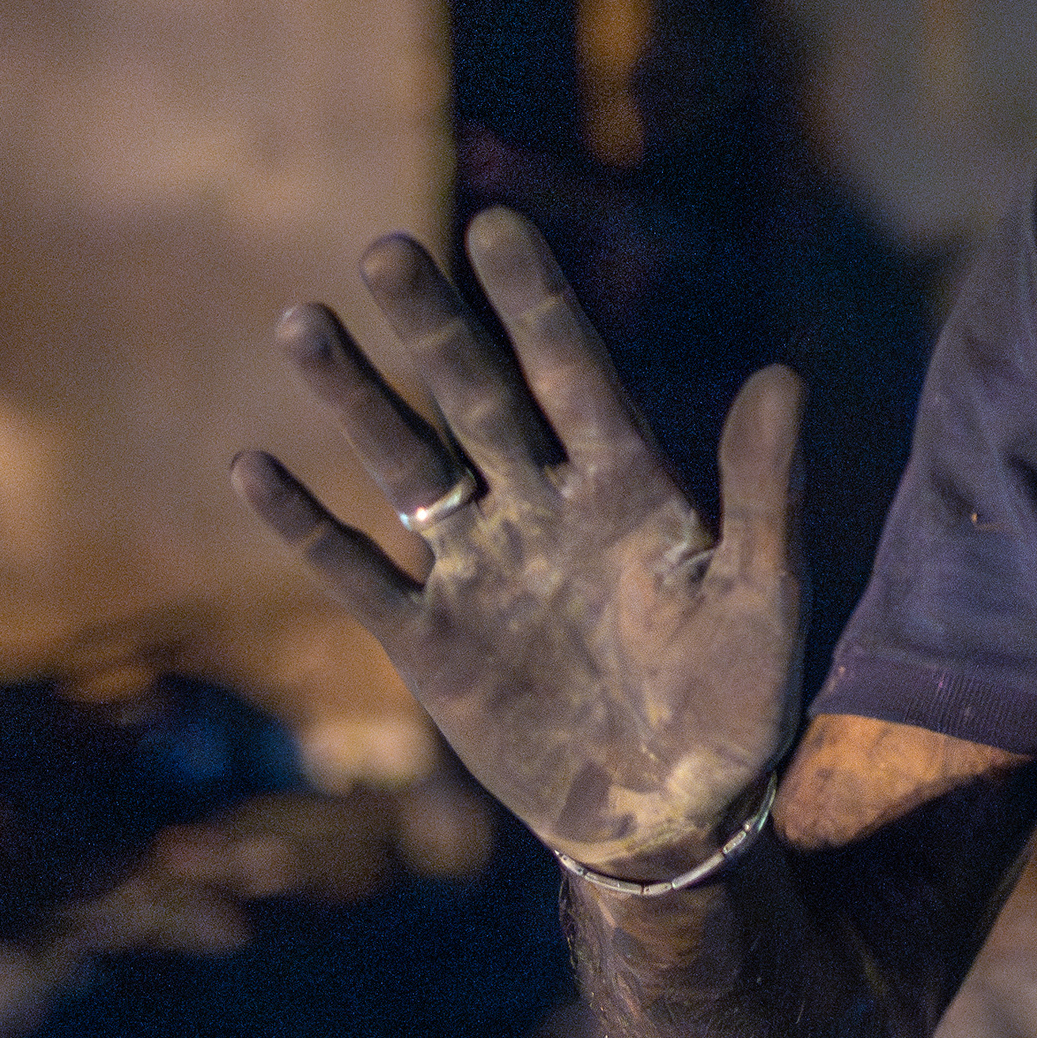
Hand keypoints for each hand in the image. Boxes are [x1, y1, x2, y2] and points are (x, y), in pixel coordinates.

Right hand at [229, 209, 803, 881]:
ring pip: (405, 462)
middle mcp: (541, 509)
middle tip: (388, 248)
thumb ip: (763, 490)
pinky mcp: (430, 641)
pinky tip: (251, 465)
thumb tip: (784, 375)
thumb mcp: (760, 595)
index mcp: (625, 487)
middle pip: (475, 398)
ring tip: (303, 321)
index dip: (534, 304)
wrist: (675, 812)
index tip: (496, 225)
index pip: (572, 373)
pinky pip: (356, 570)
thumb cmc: (736, 699)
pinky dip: (305, 523)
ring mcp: (480, 569)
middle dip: (432, 327)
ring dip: (356, 398)